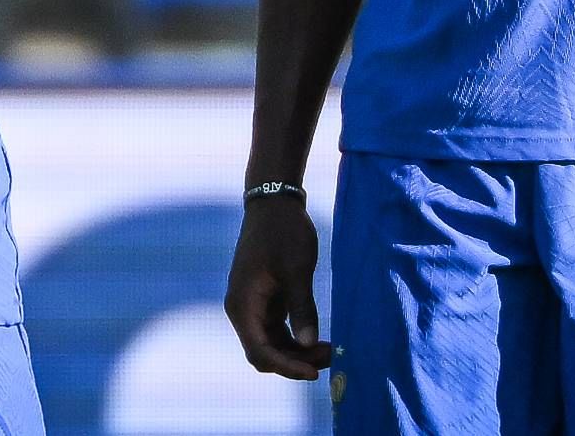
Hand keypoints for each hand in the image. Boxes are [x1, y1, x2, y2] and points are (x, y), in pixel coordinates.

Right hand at [226, 196, 331, 379]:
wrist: (274, 203)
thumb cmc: (284, 233)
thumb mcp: (296, 270)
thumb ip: (302, 308)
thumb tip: (309, 344)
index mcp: (242, 304)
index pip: (260, 352)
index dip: (286, 366)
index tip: (314, 372)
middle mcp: (243, 310)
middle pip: (265, 353)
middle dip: (296, 361)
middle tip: (331, 358)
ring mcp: (253, 306)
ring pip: (273, 344)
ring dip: (299, 352)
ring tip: (331, 350)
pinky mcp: (265, 301)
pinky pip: (278, 331)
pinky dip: (297, 338)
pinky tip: (320, 339)